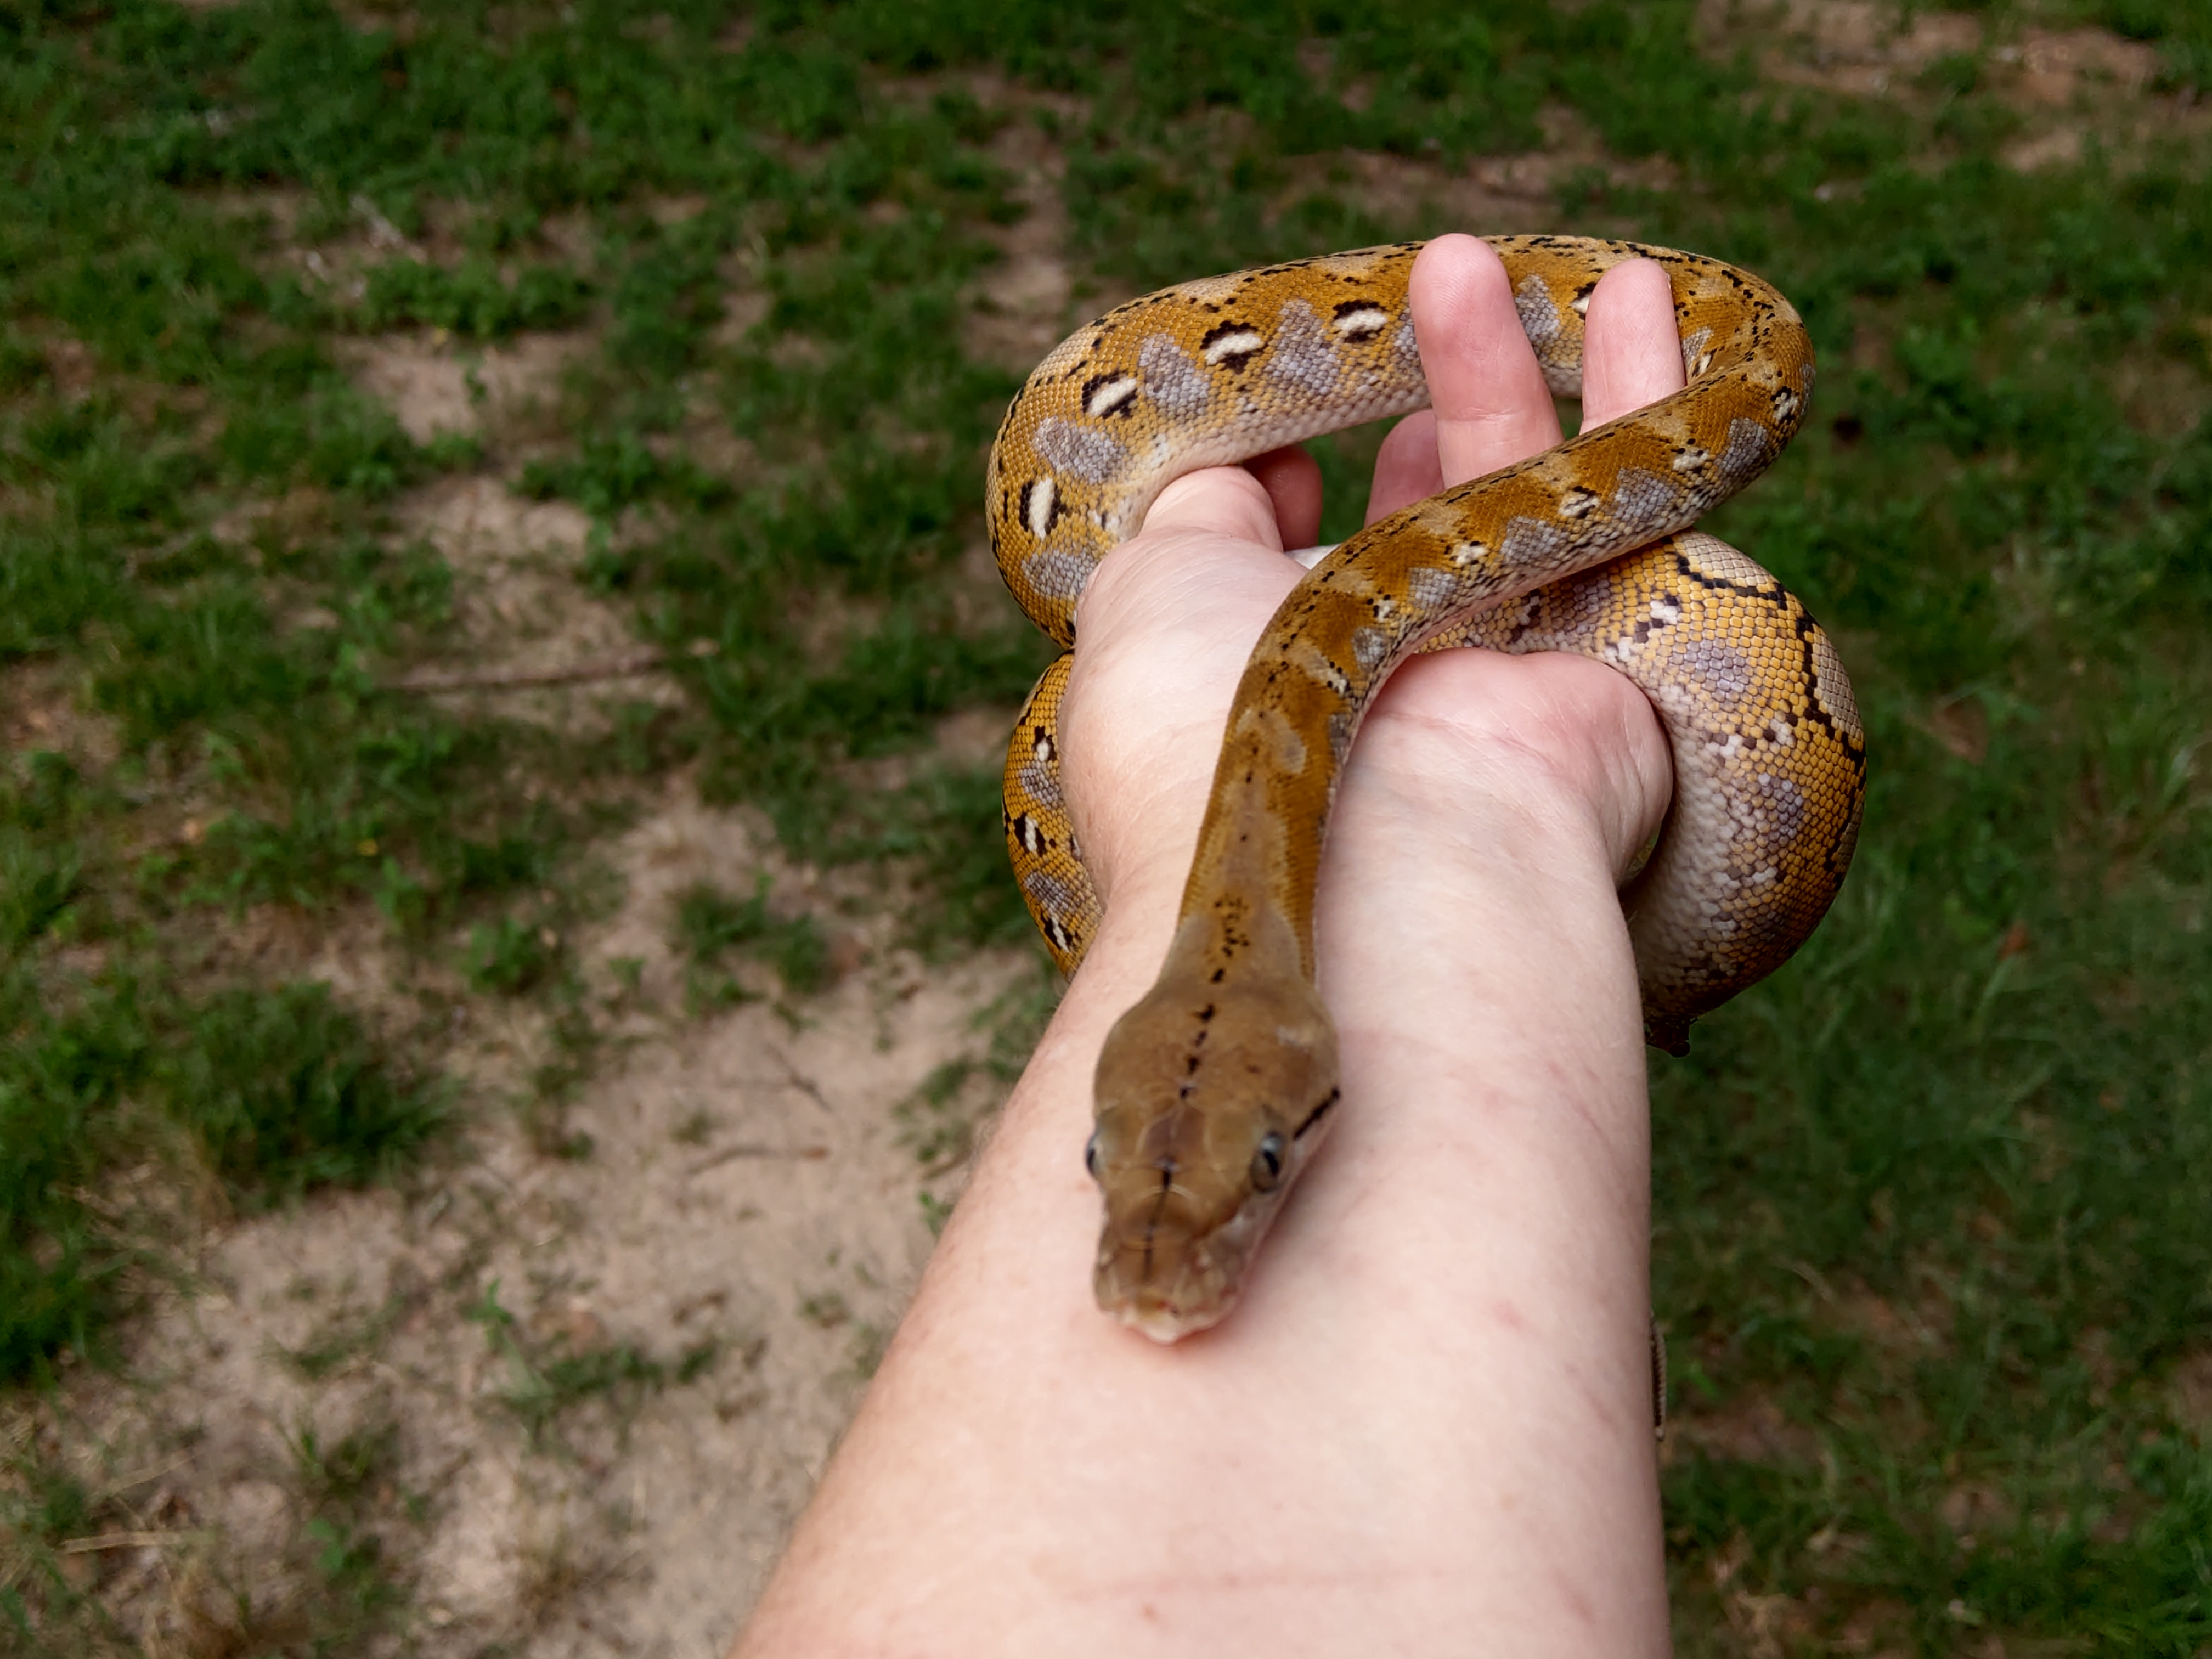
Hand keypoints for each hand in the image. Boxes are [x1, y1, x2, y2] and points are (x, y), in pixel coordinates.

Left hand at [1055, 234, 1684, 929]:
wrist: (1374, 856)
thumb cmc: (1219, 725)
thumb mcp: (1145, 590)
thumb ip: (1192, 516)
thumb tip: (1245, 478)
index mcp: (1270, 685)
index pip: (1290, 578)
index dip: (1283, 489)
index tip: (1285, 436)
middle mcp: (1394, 685)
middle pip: (1425, 525)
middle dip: (1424, 422)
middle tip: (1421, 324)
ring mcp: (1509, 672)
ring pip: (1529, 493)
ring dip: (1507, 368)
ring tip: (1476, 265)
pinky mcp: (1621, 651)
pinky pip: (1643, 507)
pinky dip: (1644, 397)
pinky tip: (1633, 299)